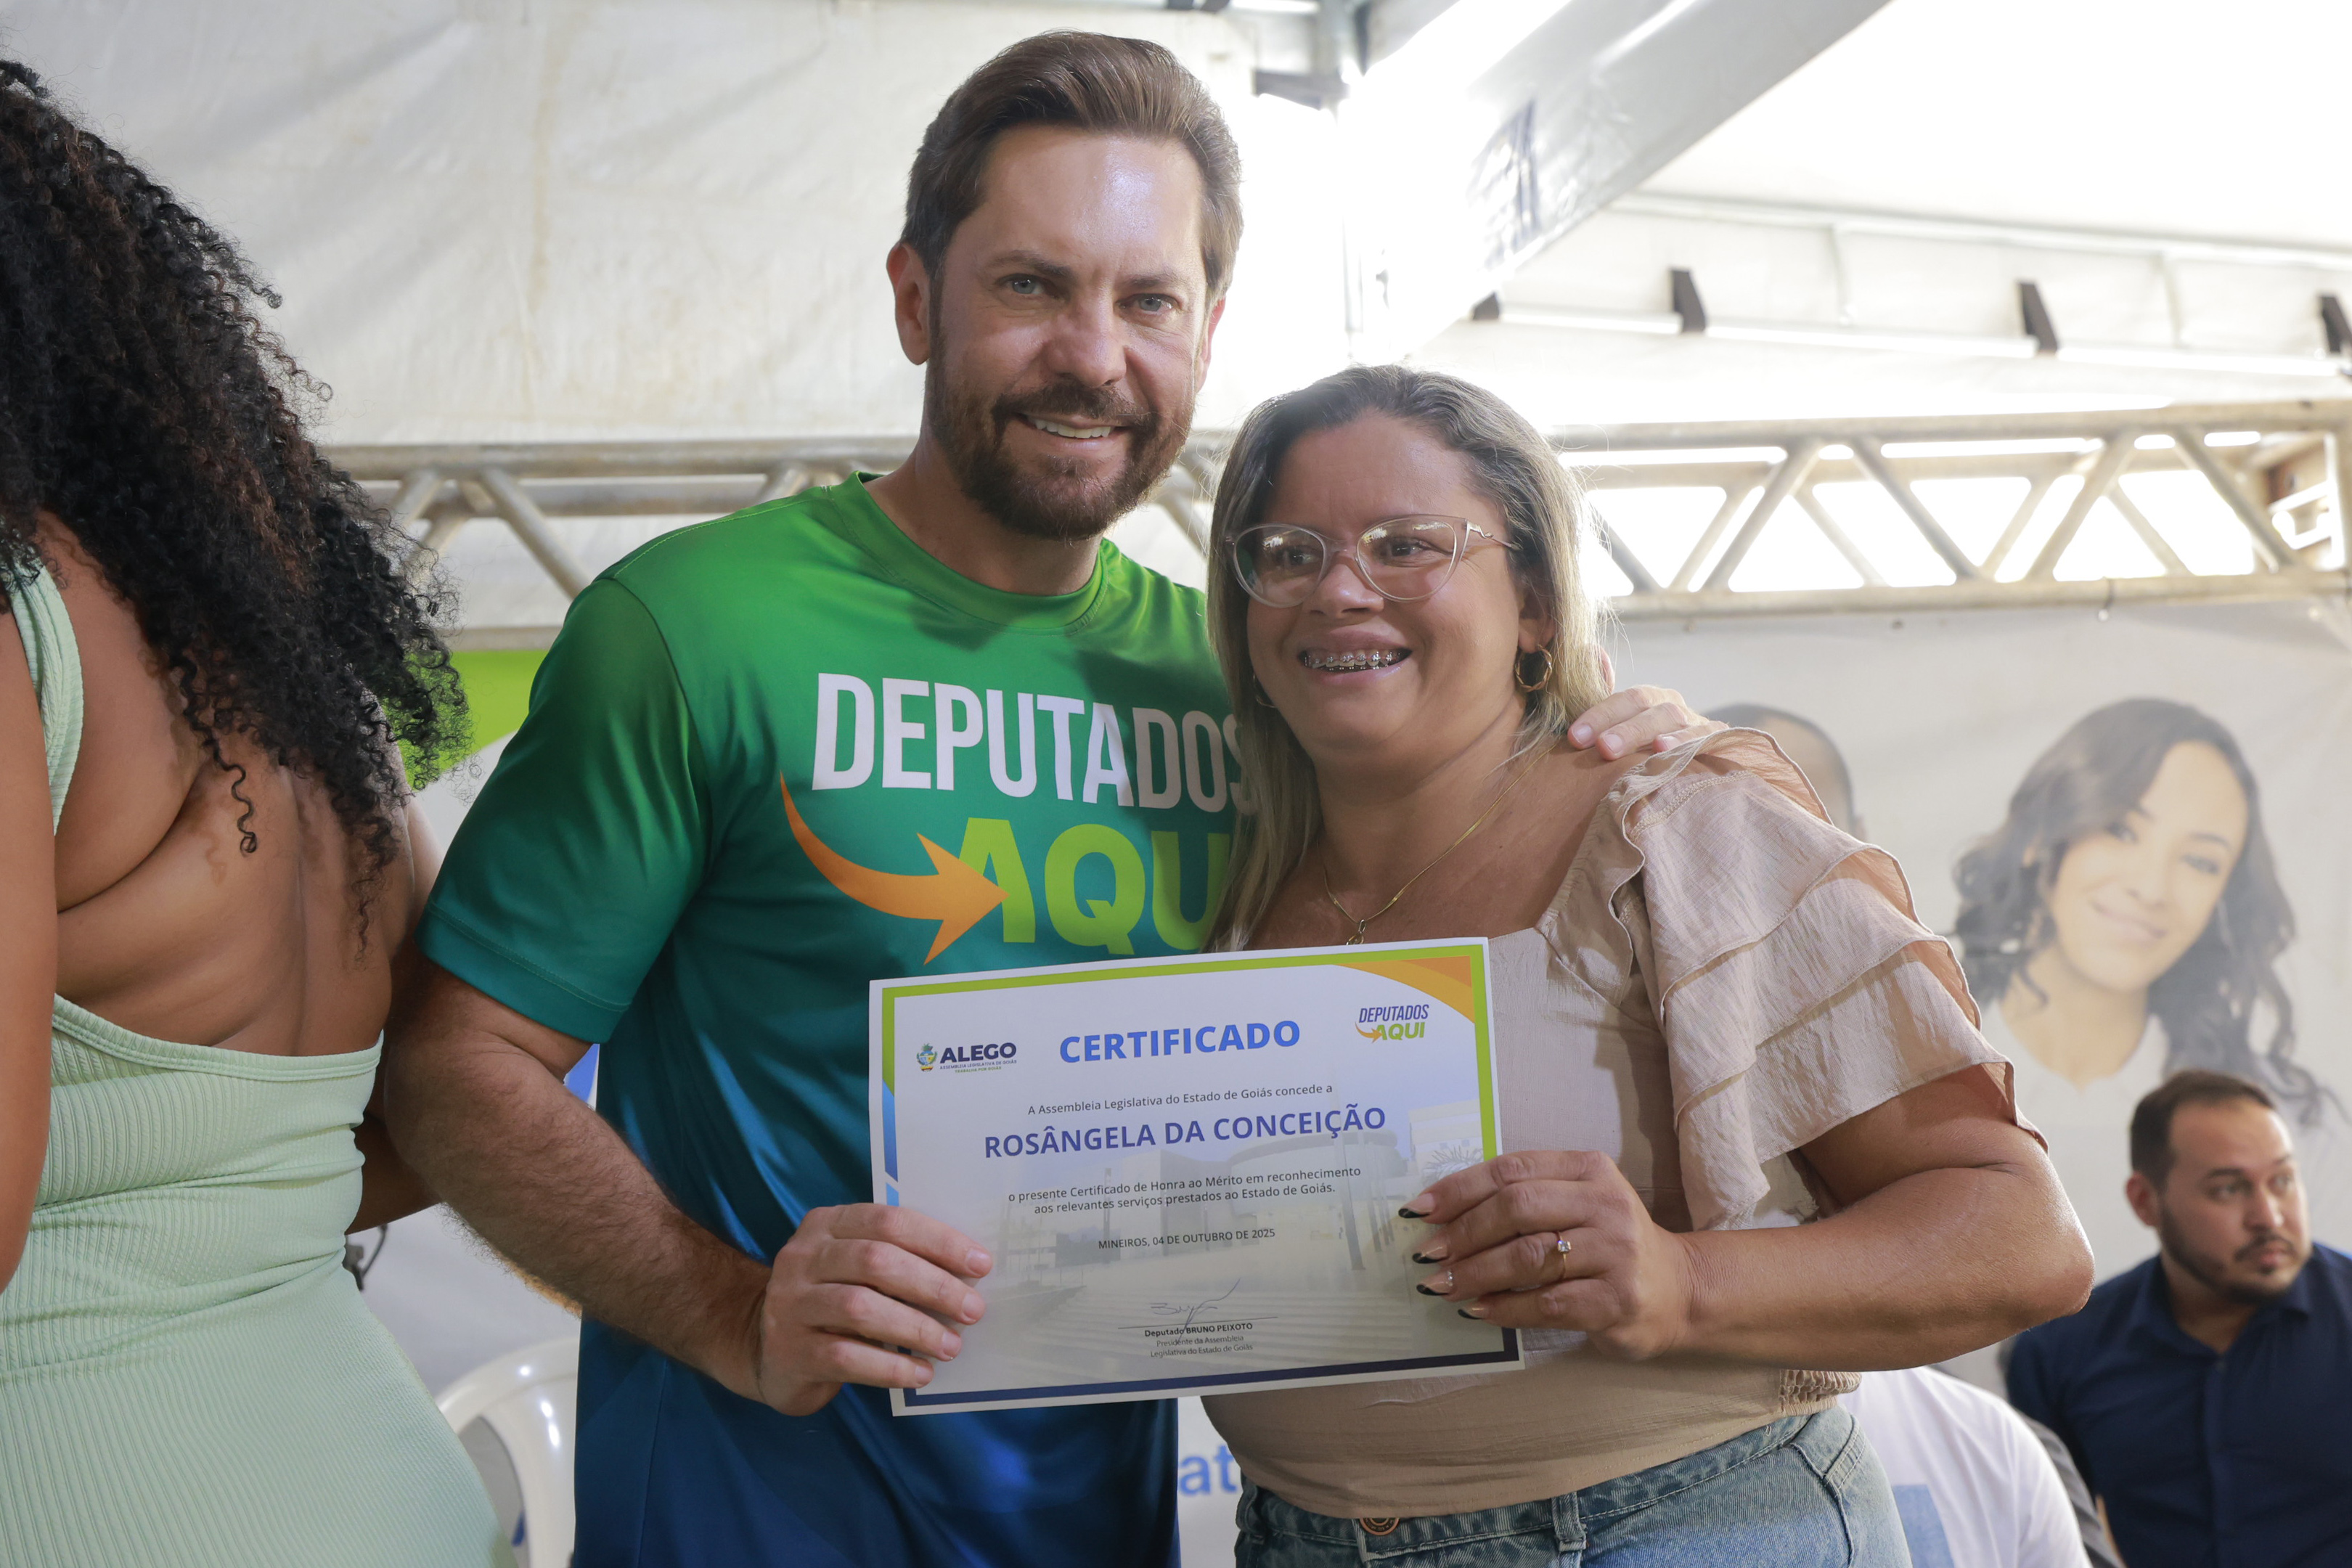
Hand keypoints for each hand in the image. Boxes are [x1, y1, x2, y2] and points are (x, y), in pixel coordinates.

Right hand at [748, 1203, 990, 1415]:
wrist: (768, 1348)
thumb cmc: (833, 1300)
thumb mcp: (855, 1267)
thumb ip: (897, 1259)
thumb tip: (969, 1275)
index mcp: (827, 1225)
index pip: (888, 1220)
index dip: (938, 1241)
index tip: (980, 1265)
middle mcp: (802, 1257)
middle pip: (876, 1261)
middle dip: (933, 1285)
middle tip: (972, 1310)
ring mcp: (790, 1304)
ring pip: (860, 1308)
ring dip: (916, 1328)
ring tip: (951, 1346)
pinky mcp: (790, 1351)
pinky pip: (847, 1357)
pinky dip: (891, 1367)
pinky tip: (920, 1373)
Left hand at [1402, 1150, 1696, 1359]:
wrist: (1677, 1290)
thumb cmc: (1608, 1243)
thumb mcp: (1575, 1204)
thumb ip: (1523, 1200)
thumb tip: (1442, 1216)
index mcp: (1589, 1170)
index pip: (1512, 1170)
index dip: (1459, 1188)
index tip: (1420, 1210)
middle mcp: (1606, 1204)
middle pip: (1517, 1209)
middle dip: (1463, 1232)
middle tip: (1428, 1255)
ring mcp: (1616, 1252)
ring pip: (1529, 1257)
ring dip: (1475, 1273)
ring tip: (1444, 1285)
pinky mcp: (1618, 1299)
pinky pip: (1547, 1303)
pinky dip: (1505, 1308)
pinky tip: (1479, 1311)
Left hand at [1565, 656, 1720, 758]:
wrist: (1697, 763)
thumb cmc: (1649, 749)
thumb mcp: (1626, 728)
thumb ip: (1607, 704)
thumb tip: (1590, 651)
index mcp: (1648, 699)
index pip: (1623, 699)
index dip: (1599, 716)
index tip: (1575, 737)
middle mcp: (1671, 705)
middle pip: (1645, 707)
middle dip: (1620, 727)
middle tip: (1600, 748)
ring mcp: (1696, 721)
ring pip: (1670, 720)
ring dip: (1644, 733)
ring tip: (1624, 749)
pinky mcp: (1718, 739)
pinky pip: (1703, 738)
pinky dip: (1684, 742)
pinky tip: (1664, 750)